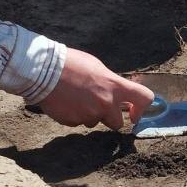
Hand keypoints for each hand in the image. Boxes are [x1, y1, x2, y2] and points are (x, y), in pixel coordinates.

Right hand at [38, 48, 153, 129]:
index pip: (144, 98)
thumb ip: (110, 83)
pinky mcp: (73, 122)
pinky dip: (74, 115)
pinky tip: (66, 102)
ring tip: (76, 98)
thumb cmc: (71, 63)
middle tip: (97, 105)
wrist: (43, 71)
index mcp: (115, 86)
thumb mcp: (98, 67)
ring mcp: (89, 115)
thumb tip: (116, 92)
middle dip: (110, 118)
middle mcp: (105, 103)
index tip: (134, 114)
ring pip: (95, 122)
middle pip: (117, 123)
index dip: (142, 109)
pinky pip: (78, 123)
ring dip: (89, 115)